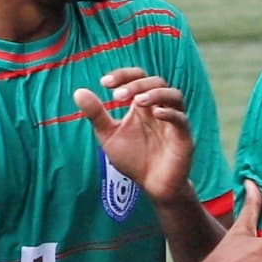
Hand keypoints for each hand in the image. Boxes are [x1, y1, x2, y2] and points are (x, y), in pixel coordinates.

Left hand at [78, 67, 193, 207]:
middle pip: (156, 82)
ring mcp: (173, 122)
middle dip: (136, 84)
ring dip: (156, 93)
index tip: (104, 83)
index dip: (123, 75)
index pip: (138, 77)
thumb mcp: (109, 136)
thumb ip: (96, 115)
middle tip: (118, 96)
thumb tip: (78, 92)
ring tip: (137, 101)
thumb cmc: (133, 159)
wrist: (152, 186)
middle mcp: (160, 108)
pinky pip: (181, 119)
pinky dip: (169, 114)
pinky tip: (155, 114)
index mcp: (143, 105)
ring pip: (174, 95)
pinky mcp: (183, 137)